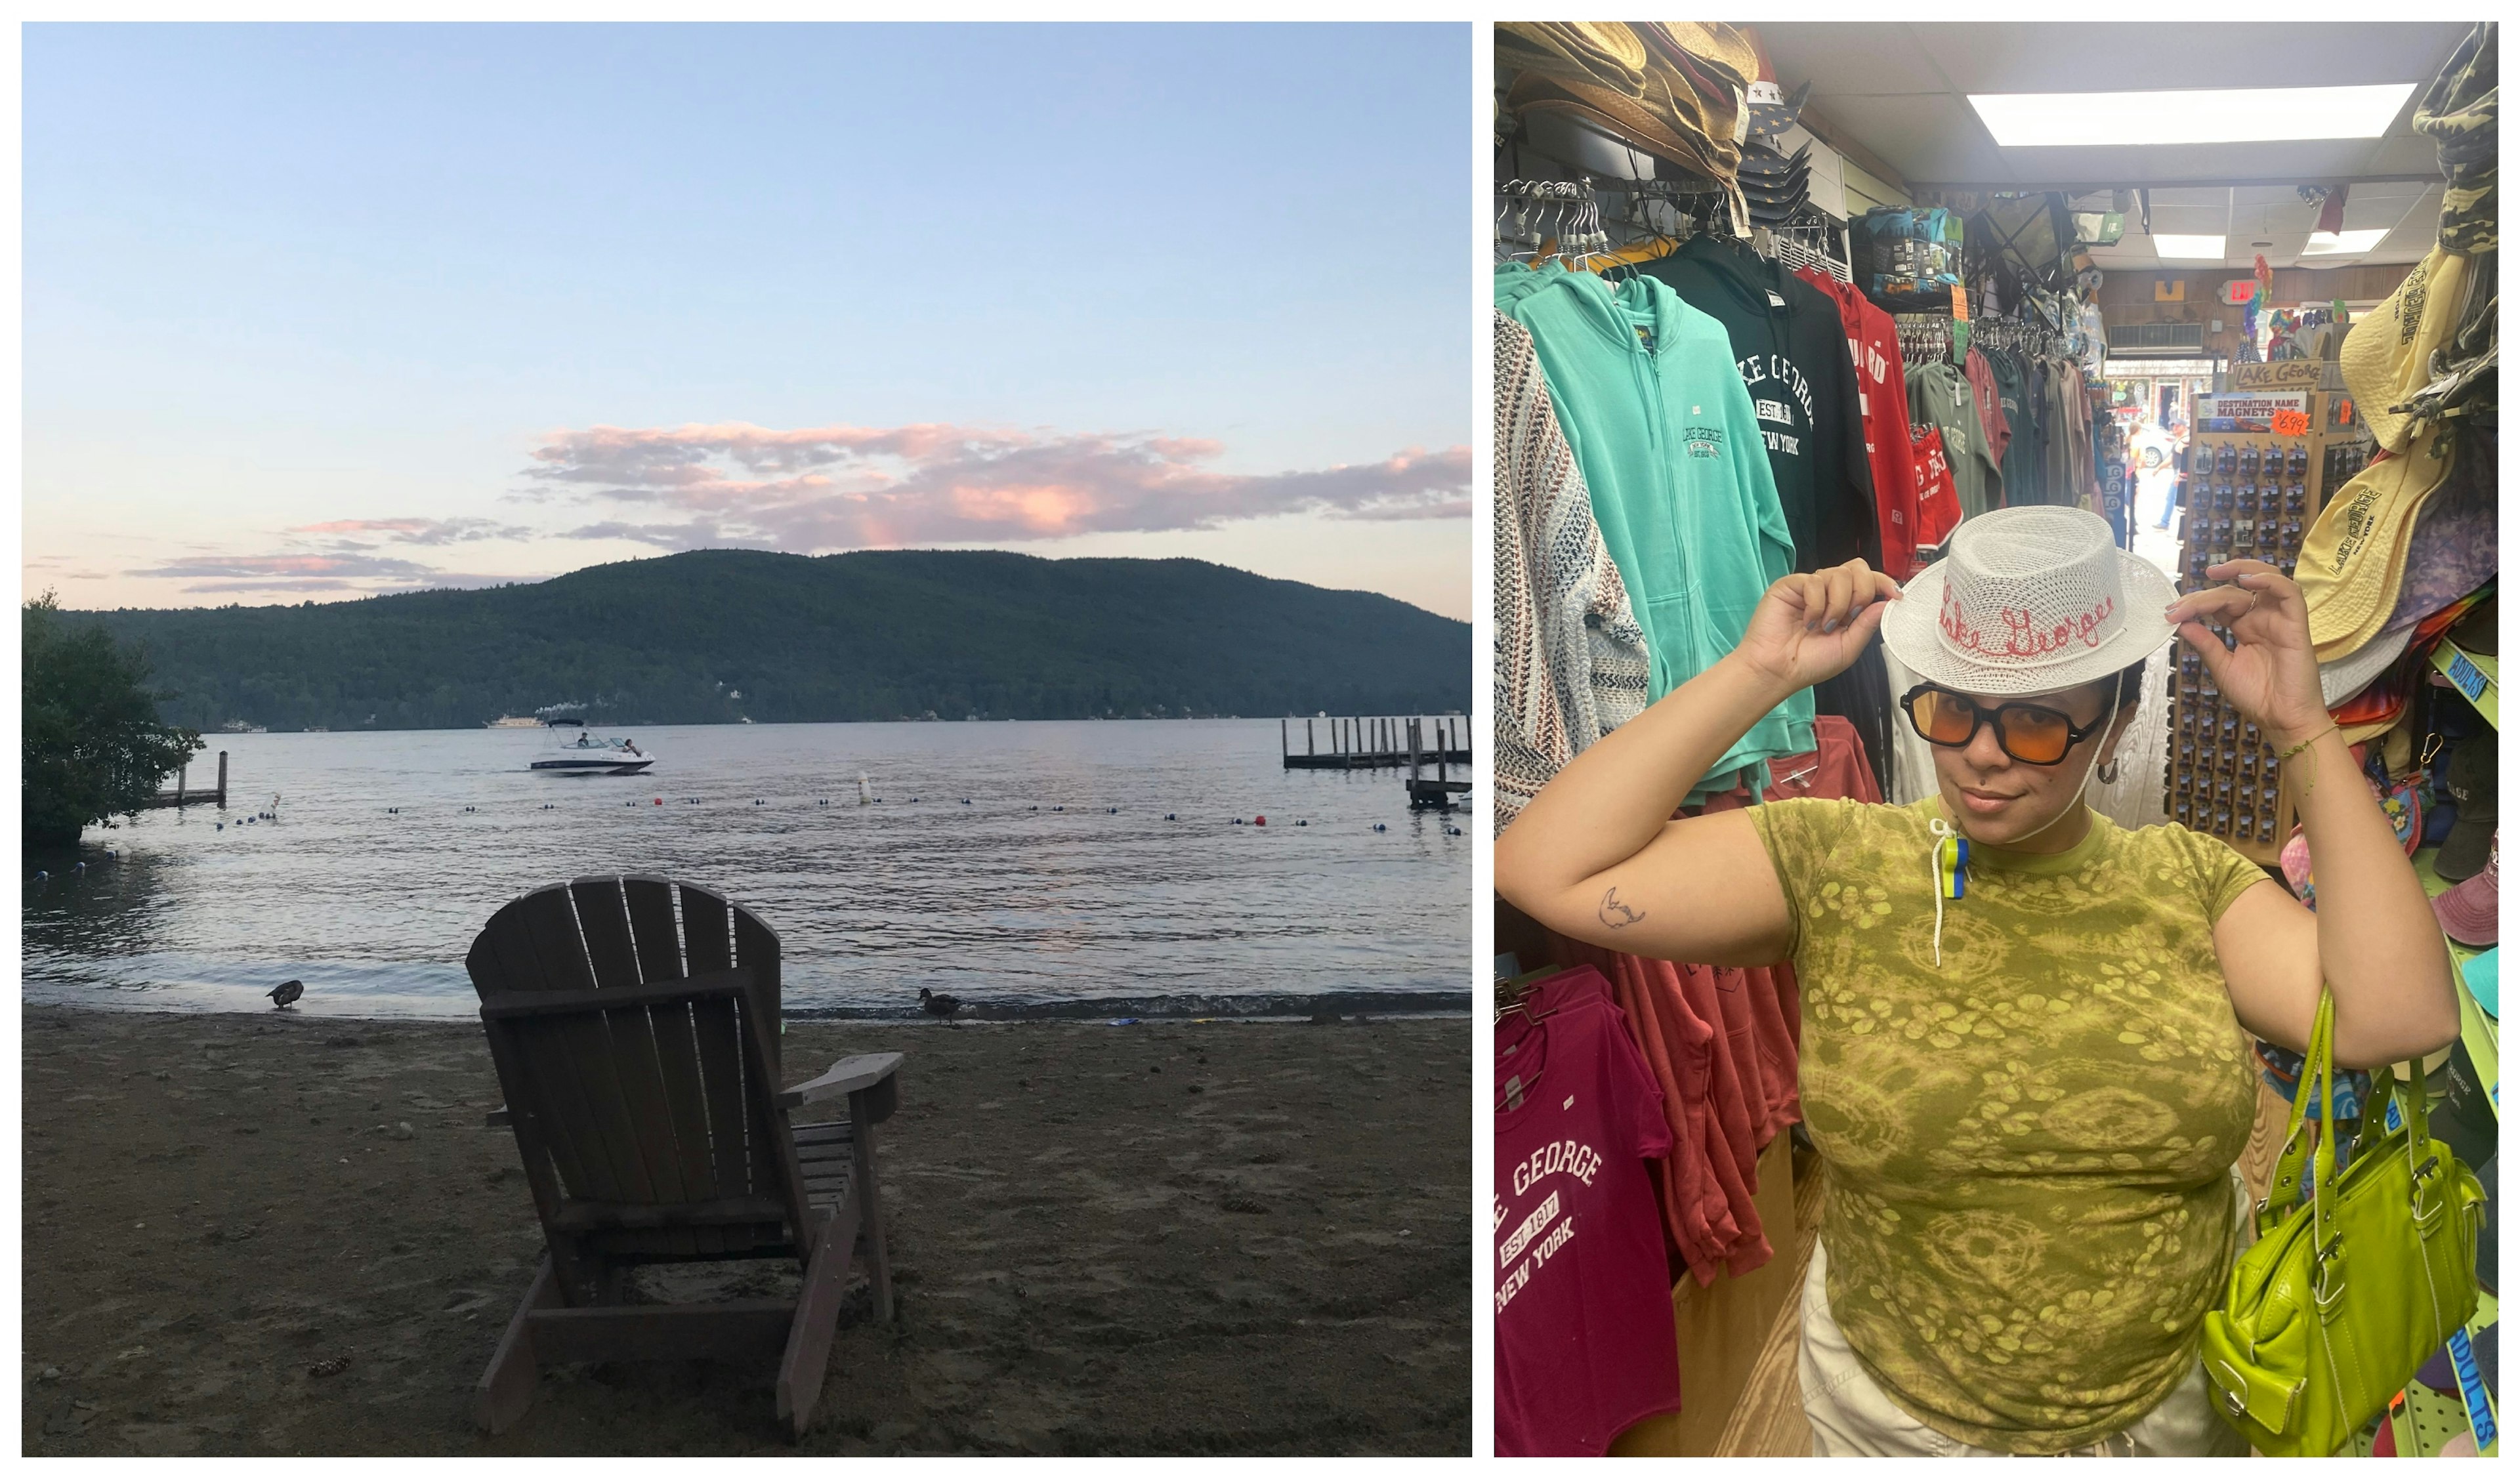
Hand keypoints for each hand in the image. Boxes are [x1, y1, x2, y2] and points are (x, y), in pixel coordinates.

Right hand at [1734, 559, 1902, 693]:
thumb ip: (1867, 625)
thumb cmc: (1809, 663)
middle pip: (1857, 569)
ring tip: (1824, 625)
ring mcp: (1809, 587)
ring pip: (1839, 574)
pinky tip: (1807, 621)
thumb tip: (1887, 603)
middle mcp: (1828, 592)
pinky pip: (1814, 581)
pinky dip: (1816, 604)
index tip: (1895, 596)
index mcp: (1845, 605)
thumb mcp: (1848, 648)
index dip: (1884, 582)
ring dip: (1838, 603)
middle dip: (1862, 591)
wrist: (1778, 670)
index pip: (1868, 580)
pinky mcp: (1790, 585)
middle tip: (1851, 616)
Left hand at [2165, 561, 2329, 746]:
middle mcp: (2261, 619)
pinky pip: (2290, 593)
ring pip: (2265, 580)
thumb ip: (2206, 644)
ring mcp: (2279, 619)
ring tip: (2213, 572)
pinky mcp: (2297, 625)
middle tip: (2179, 607)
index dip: (2196, 604)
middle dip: (2204, 596)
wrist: (2282, 719)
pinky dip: (2270, 581)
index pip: (2219, 604)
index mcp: (2244, 627)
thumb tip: (2181, 624)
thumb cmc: (2257, 696)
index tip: (2171, 614)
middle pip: (2234, 592)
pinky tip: (2246, 581)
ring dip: (2241, 569)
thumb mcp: (2222, 667)